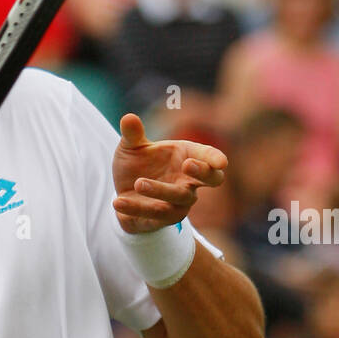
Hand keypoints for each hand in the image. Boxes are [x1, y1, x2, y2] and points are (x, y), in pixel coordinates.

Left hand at [112, 113, 226, 233]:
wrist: (122, 197)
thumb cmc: (136, 167)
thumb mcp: (130, 149)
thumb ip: (132, 135)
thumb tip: (128, 117)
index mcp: (187, 157)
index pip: (208, 156)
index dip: (214, 158)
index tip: (220, 161)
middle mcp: (189, 182)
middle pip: (211, 179)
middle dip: (203, 172)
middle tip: (188, 164)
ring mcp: (179, 203)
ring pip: (177, 197)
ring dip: (159, 190)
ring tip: (138, 182)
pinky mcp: (163, 220)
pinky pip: (153, 214)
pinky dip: (135, 207)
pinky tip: (118, 202)